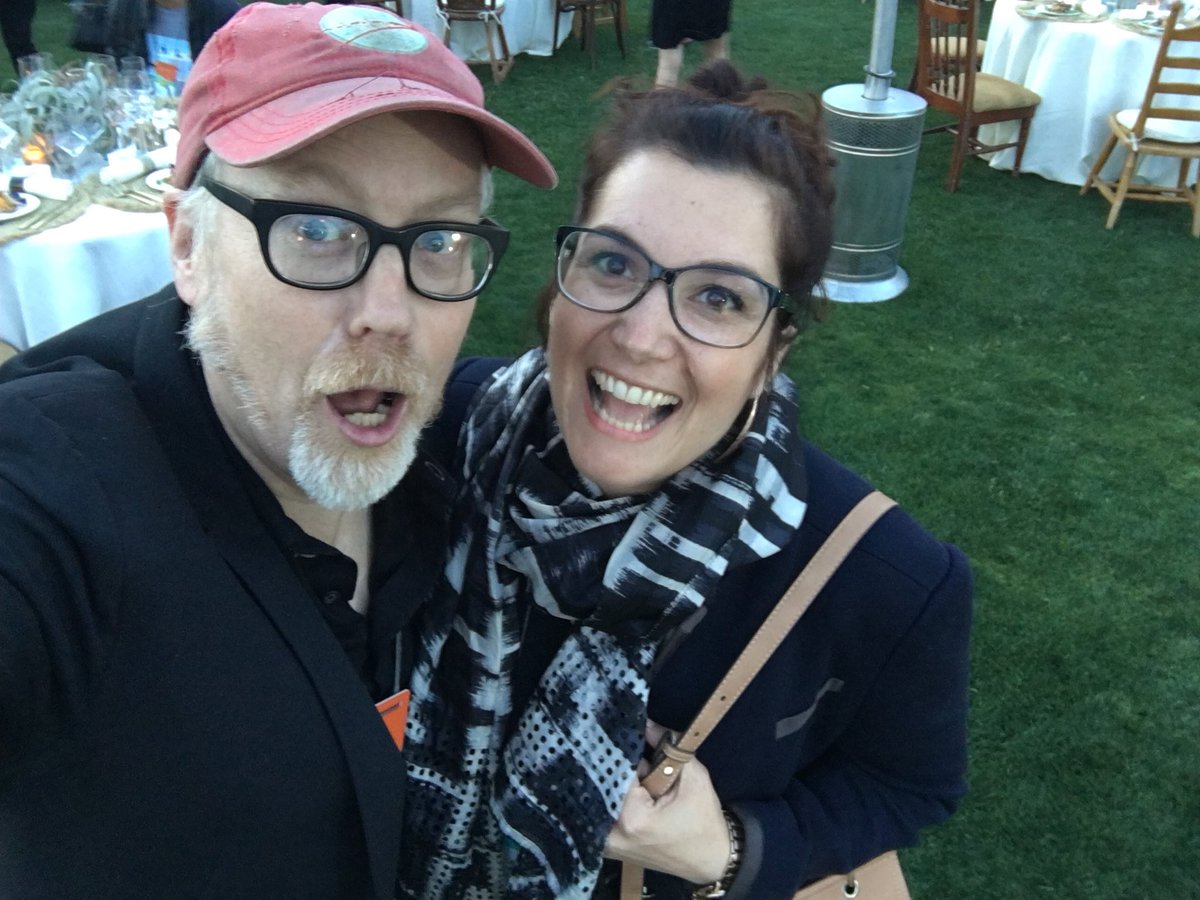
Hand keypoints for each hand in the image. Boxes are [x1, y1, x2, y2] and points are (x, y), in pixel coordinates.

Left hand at [602, 722, 730, 884]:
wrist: (711, 860)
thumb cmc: (704, 821)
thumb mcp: (694, 779)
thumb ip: (670, 749)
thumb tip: (648, 726)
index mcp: (632, 818)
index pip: (616, 770)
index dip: (626, 753)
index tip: (633, 740)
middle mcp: (611, 834)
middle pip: (603, 786)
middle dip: (616, 768)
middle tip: (629, 754)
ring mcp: (607, 845)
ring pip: (601, 800)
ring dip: (612, 783)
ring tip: (629, 770)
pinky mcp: (609, 849)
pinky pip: (603, 815)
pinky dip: (613, 799)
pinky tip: (625, 788)